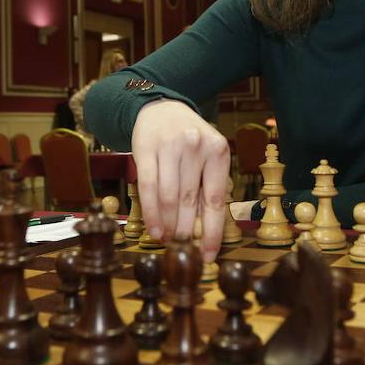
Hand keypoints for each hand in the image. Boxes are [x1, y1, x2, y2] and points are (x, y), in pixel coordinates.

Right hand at [131, 99, 229, 261]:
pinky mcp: (146, 148)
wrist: (161, 108)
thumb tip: (205, 232)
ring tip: (167, 241)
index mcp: (218, 150)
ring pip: (168, 197)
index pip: (216, 200)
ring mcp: (170, 146)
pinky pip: (148, 187)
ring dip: (167, 225)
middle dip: (185, 231)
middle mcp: (196, 146)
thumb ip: (206, 188)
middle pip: (189, 201)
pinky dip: (150, 213)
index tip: (208, 256)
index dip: (212, 232)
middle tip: (182, 250)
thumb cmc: (188, 141)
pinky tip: (153, 229)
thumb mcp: (206, 157)